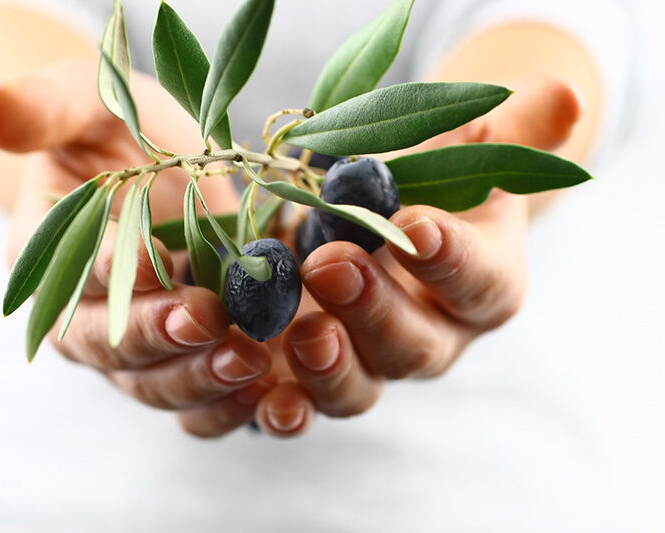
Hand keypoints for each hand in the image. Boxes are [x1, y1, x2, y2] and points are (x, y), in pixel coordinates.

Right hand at [0, 59, 277, 435]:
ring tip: (249, 360)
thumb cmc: (112, 132)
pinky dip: (229, 400)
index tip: (154, 259)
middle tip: (209, 321)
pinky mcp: (187, 357)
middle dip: (159, 336)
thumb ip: (45, 110)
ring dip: (200, 378)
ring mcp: (138, 344)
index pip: (71, 274)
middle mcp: (87, 315)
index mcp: (50, 258)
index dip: (109, 270)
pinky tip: (269, 387)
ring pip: (156, 382)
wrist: (154, 166)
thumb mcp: (83, 104)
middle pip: (111, 346)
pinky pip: (199, 397)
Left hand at [247, 77, 581, 437]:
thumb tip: (562, 98)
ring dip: (328, 367)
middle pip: (415, 346)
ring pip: (360, 388)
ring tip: (300, 332)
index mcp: (483, 284)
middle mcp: (434, 337)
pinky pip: (304, 405)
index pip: (479, 281)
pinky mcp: (318, 376)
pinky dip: (283, 406)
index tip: (415, 225)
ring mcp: (373, 365)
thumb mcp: (466, 145)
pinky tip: (254, 390)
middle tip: (330, 265)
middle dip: (374, 310)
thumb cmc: (427, 176)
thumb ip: (510, 129)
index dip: (450, 259)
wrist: (374, 216)